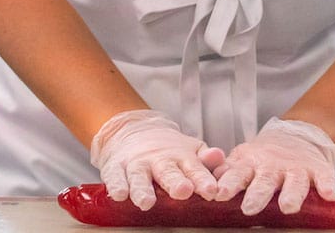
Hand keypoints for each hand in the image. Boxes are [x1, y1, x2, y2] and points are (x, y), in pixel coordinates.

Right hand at [89, 109, 224, 211]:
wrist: (133, 131)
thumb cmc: (168, 151)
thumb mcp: (191, 151)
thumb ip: (206, 159)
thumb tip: (220, 157)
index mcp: (181, 158)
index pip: (194, 169)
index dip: (203, 180)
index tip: (211, 190)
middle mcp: (159, 160)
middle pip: (167, 172)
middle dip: (175, 182)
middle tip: (183, 191)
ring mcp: (137, 163)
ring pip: (139, 177)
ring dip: (143, 189)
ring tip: (146, 202)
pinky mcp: (116, 167)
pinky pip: (115, 176)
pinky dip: (117, 185)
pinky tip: (119, 195)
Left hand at [214, 117, 334, 215]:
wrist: (297, 136)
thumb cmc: (262, 159)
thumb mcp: (242, 161)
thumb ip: (226, 172)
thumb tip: (205, 184)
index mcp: (250, 164)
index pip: (237, 174)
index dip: (229, 184)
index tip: (219, 194)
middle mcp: (272, 166)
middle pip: (265, 181)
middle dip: (257, 195)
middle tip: (249, 208)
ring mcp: (296, 168)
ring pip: (294, 182)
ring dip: (291, 194)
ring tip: (288, 207)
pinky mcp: (318, 169)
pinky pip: (324, 177)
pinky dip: (327, 185)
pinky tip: (329, 195)